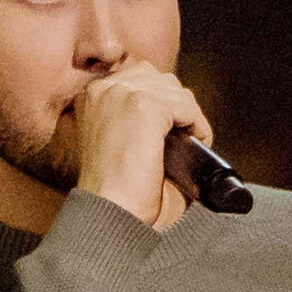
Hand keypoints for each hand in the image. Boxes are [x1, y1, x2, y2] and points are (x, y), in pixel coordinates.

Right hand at [70, 62, 208, 225]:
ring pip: (175, 90)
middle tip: (184, 136)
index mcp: (92, 96)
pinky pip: (186, 105)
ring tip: (191, 141)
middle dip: (177, 105)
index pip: (139, 77)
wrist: (109, 213)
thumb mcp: (122, 143)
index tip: (173, 127)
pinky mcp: (144, 106)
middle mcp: (103, 89)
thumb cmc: (116, 192)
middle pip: (159, 78)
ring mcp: (122, 94)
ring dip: (189, 116)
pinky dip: (198, 125)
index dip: (163, 101)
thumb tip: (177, 107)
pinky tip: (195, 144)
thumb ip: (142, 118)